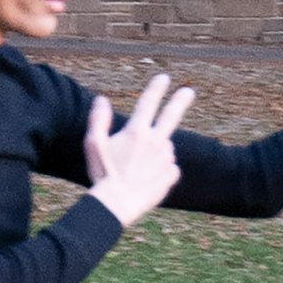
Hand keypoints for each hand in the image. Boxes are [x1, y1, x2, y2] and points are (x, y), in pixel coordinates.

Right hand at [85, 72, 196, 226]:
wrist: (117, 204)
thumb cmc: (102, 174)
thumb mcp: (93, 145)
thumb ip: (98, 120)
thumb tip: (102, 99)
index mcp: (136, 132)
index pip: (148, 103)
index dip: (156, 88)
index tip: (164, 78)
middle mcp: (155, 142)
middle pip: (172, 116)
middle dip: (181, 101)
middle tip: (189, 91)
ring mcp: (166, 159)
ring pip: (164, 149)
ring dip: (155, 153)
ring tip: (136, 170)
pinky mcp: (171, 175)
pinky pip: (169, 168)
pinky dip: (161, 171)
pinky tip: (147, 180)